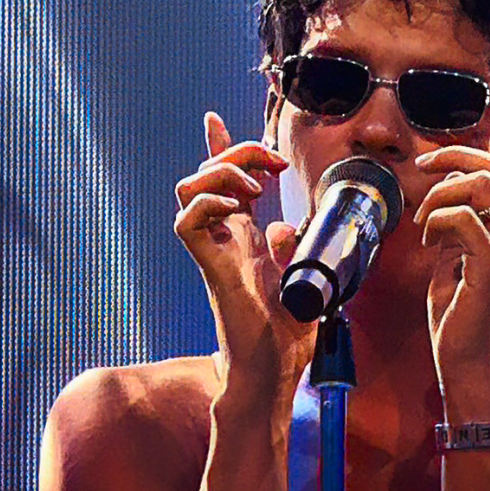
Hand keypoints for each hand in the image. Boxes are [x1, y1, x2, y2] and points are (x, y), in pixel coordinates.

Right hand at [174, 112, 316, 405]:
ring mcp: (213, 252)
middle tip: (272, 162)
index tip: (214, 120)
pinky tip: (239, 208)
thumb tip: (285, 223)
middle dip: (235, 153)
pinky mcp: (208, 267)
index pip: (224, 185)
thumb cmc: (286, 337)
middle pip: (206, 175)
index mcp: (244, 240)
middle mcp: (224, 240)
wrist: (274, 371)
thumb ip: (293, 248)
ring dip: (222, 174)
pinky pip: (187, 221)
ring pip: (189, 189)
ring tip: (255, 188)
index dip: (219, 150)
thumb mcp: (302, 279)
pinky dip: (209, 202)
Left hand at [413, 104, 489, 415]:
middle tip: (425, 164)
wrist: (468, 366)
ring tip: (423, 221)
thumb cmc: (461, 317)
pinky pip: (464, 217)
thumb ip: (461, 228)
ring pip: (481, 186)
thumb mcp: (460, 262)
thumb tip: (440, 199)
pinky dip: (437, 218)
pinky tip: (428, 238)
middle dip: (457, 155)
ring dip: (439, 193)